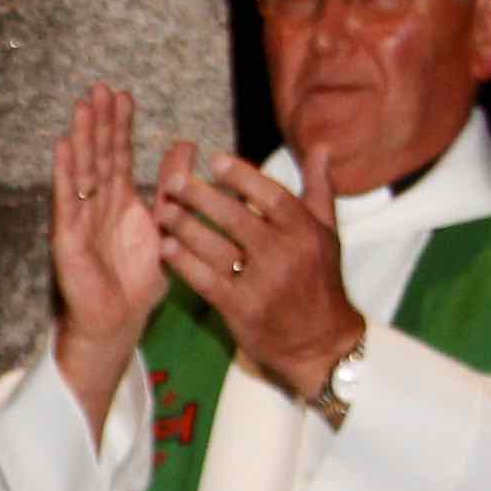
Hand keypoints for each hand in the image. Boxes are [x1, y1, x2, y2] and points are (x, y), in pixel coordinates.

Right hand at [49, 88, 168, 437]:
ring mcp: (80, 218)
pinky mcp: (68, 237)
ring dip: (82, 138)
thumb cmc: (138, 280)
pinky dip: (65, 173)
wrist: (118, 320)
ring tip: (83, 106)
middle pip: (97, 156)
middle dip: (99, 122)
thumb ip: (171, 188)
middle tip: (99, 88)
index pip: (118, 155)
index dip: (120, 126)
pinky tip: (64, 146)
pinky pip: (67, 200)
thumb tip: (187, 146)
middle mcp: (97, 205)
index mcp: (120, 202)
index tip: (122, 95)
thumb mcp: (165, 226)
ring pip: (82, 170)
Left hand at [155, 146, 361, 398]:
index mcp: (304, 232)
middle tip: (174, 181)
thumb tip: (322, 148)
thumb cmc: (319, 281)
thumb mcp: (327, 234)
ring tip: (163, 210)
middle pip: (236, 218)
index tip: (214, 160)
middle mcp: (285, 255)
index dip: (242, 176)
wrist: (321, 343)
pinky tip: (166, 248)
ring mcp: (262, 283)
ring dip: (185, 228)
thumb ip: (319, 189)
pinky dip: (185, 264)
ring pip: (217, 248)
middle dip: (201, 197)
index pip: (271, 196)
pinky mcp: (242, 309)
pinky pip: (206, 281)